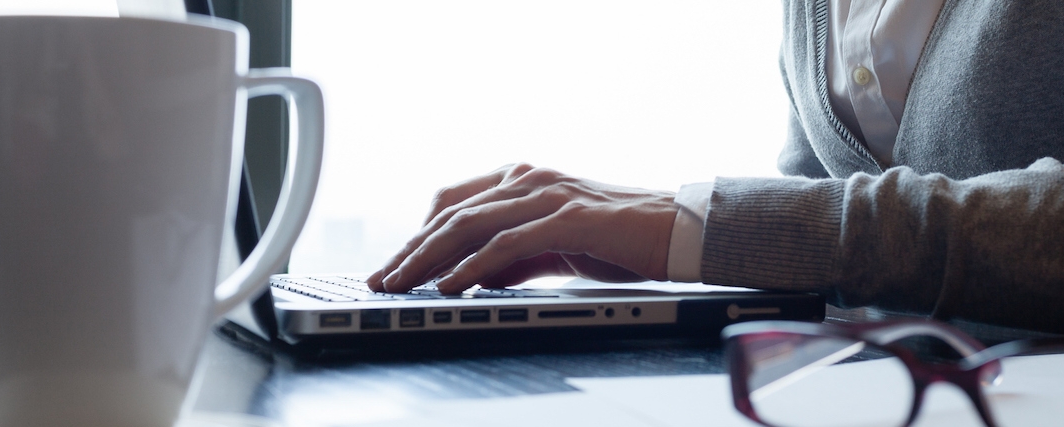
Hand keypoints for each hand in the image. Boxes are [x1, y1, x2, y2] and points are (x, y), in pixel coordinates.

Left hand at [366, 163, 677, 293]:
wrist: (682, 232)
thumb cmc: (624, 240)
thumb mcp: (557, 246)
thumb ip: (517, 255)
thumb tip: (475, 275)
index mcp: (525, 180)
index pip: (454, 202)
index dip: (418, 234)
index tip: (394, 264)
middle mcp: (530, 179)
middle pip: (451, 211)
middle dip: (410, 248)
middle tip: (381, 277)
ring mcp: (548, 196)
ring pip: (470, 223)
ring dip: (429, 257)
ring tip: (402, 284)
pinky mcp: (568, 219)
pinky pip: (506, 244)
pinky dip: (472, 265)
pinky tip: (450, 285)